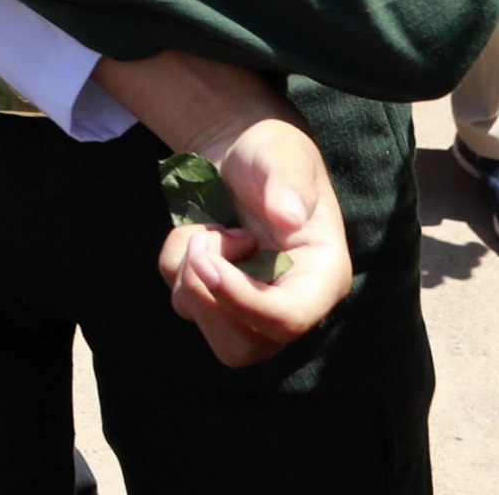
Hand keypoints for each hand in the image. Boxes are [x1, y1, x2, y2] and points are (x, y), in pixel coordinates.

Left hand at [94, 48, 354, 366]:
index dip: (244, 302)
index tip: (205, 261)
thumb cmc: (270, 152)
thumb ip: (288, 182)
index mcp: (322, 275)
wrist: (240, 152)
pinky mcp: (220, 299)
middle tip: (202, 242)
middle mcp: (292, 300)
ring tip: (209, 230)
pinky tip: (201, 234)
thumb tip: (290, 215)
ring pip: (211, 330)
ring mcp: (254, 305)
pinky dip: (176, 263)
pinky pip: (183, 300)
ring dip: (189, 275)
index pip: (291, 319)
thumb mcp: (282, 154)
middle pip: (246, 347)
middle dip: (207, 299)